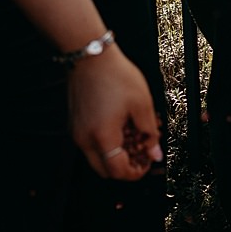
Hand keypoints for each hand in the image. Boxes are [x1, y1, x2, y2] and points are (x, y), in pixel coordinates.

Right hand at [69, 47, 160, 180]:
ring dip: (115, 155)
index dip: (136, 172)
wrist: (91, 59)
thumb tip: (155, 153)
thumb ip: (149, 133)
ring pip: (97, 158)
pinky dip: (106, 143)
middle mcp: (84, 139)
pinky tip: (121, 127)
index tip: (148, 163)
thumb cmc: (116, 76)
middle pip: (105, 170)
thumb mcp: (142, 104)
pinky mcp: (75, 124)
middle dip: (125, 167)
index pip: (118, 170)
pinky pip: (90, 144)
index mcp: (102, 137)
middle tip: (142, 153)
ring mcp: (77, 132)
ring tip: (134, 136)